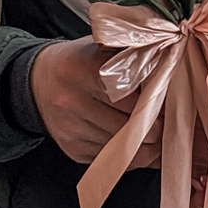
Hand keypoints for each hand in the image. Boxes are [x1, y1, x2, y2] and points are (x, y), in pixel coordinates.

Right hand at [29, 37, 160, 167]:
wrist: (38, 81)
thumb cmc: (78, 61)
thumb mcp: (100, 47)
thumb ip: (130, 53)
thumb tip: (167, 67)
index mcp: (83, 68)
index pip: (128, 94)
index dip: (152, 100)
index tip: (168, 101)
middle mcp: (72, 100)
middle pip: (126, 124)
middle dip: (153, 126)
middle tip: (169, 120)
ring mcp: (71, 128)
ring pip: (120, 148)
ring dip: (145, 145)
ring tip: (158, 132)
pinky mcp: (72, 149)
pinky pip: (110, 160)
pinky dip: (128, 155)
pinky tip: (137, 143)